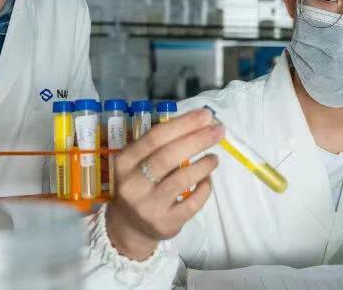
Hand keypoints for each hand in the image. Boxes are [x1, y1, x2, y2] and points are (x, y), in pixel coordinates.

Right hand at [105, 108, 223, 259]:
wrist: (130, 227)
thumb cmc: (141, 184)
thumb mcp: (138, 163)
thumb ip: (161, 144)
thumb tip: (199, 122)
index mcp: (124, 162)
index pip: (155, 137)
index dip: (183, 124)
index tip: (206, 115)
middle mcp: (132, 184)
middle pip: (168, 156)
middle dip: (198, 139)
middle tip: (219, 130)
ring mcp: (148, 206)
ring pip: (182, 179)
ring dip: (204, 164)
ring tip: (214, 158)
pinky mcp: (165, 223)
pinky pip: (192, 202)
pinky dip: (205, 187)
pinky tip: (208, 179)